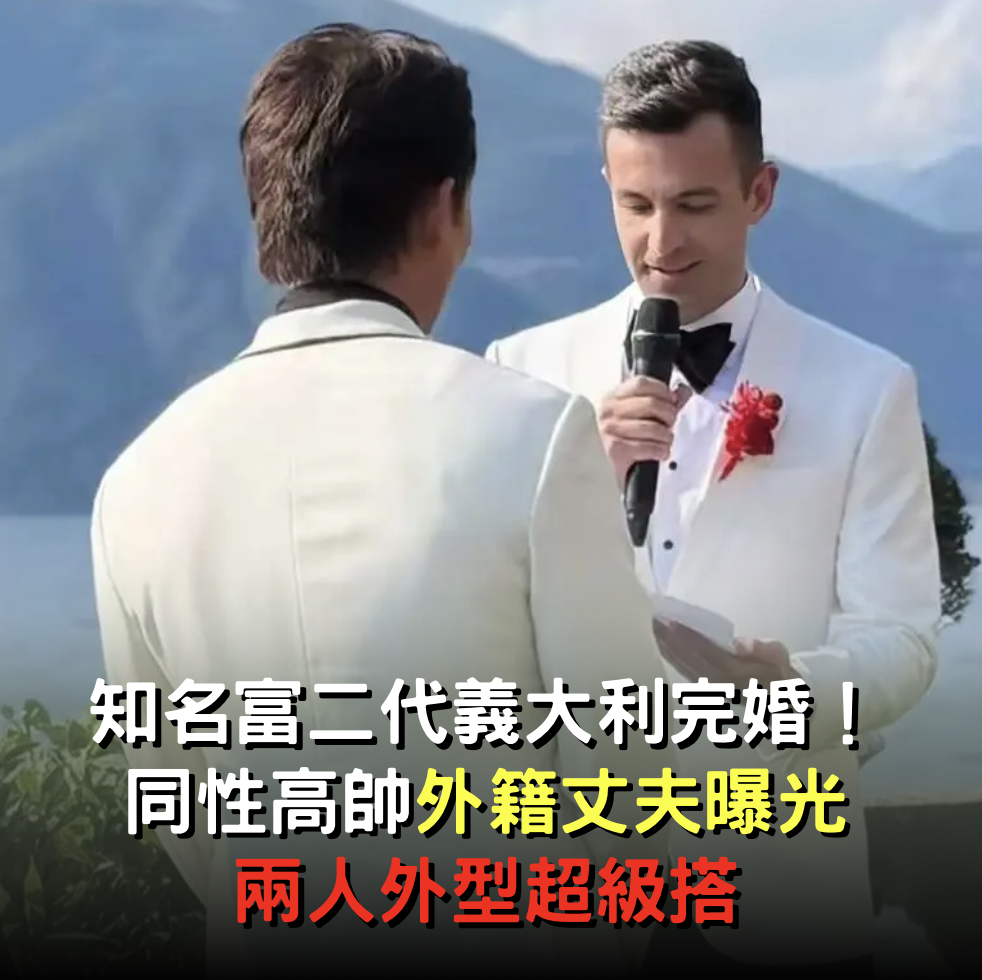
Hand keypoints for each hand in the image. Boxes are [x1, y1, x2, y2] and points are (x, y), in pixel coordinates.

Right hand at [598, 377, 691, 488]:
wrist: (599, 470)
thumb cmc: (618, 441)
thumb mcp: (635, 416)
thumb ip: (661, 402)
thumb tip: (682, 392)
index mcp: (612, 398)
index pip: (641, 384)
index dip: (663, 391)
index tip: (671, 400)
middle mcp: (609, 412)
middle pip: (651, 404)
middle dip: (669, 415)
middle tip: (669, 424)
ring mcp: (611, 430)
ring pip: (654, 427)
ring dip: (667, 437)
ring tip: (664, 441)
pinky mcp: (616, 450)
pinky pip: (650, 447)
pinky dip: (661, 451)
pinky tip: (659, 452)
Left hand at [652, 619, 793, 688]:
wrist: (780, 701)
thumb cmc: (780, 673)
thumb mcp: (781, 660)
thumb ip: (765, 651)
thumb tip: (741, 644)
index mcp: (736, 673)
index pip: (707, 652)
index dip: (689, 638)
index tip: (671, 622)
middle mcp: (718, 681)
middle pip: (689, 658)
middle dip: (670, 639)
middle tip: (653, 618)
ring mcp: (710, 687)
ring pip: (683, 665)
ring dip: (666, 647)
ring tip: (652, 627)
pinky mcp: (705, 687)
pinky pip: (684, 671)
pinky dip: (671, 657)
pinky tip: (660, 645)